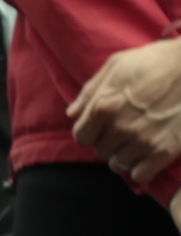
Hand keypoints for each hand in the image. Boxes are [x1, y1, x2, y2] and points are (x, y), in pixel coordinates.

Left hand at [69, 38, 180, 188]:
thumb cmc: (158, 60)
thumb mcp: (118, 65)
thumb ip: (91, 90)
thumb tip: (72, 113)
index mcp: (104, 107)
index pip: (81, 137)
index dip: (90, 132)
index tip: (102, 127)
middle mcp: (120, 127)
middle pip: (100, 151)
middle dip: (109, 142)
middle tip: (126, 130)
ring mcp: (143, 141)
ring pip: (119, 164)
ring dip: (125, 155)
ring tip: (138, 141)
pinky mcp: (164, 150)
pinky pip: (141, 175)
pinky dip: (142, 169)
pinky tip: (149, 155)